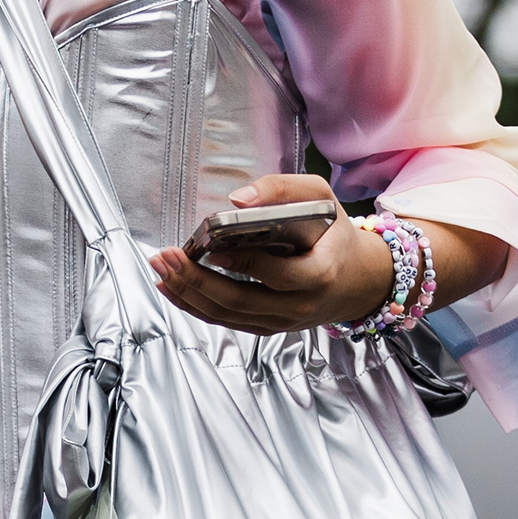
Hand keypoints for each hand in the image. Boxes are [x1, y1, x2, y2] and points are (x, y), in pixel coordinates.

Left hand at [149, 176, 395, 336]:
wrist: (356, 280)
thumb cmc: (335, 235)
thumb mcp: (322, 198)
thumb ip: (284, 189)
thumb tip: (238, 199)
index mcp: (320, 274)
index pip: (277, 274)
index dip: (243, 264)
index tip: (211, 248)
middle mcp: (300, 305)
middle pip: (241, 300)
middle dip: (197, 280)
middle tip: (167, 257)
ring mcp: (281, 322)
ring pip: (227, 315)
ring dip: (188, 294)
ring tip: (161, 269)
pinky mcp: (267, 328)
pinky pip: (226, 321)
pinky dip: (195, 306)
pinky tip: (172, 287)